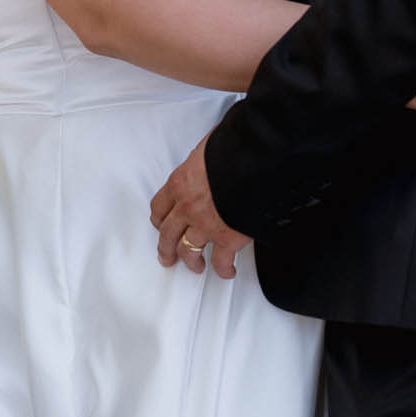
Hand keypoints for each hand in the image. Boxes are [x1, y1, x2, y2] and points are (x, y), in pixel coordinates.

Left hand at [150, 137, 251, 277]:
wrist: (256, 161)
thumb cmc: (236, 148)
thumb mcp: (211, 145)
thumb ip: (207, 156)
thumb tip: (216, 148)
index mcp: (180, 183)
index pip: (160, 206)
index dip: (159, 219)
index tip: (160, 223)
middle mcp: (187, 208)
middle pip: (167, 234)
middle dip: (166, 248)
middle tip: (167, 256)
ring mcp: (205, 226)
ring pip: (189, 251)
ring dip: (191, 262)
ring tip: (195, 267)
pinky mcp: (227, 239)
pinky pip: (221, 261)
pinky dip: (224, 269)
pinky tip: (227, 271)